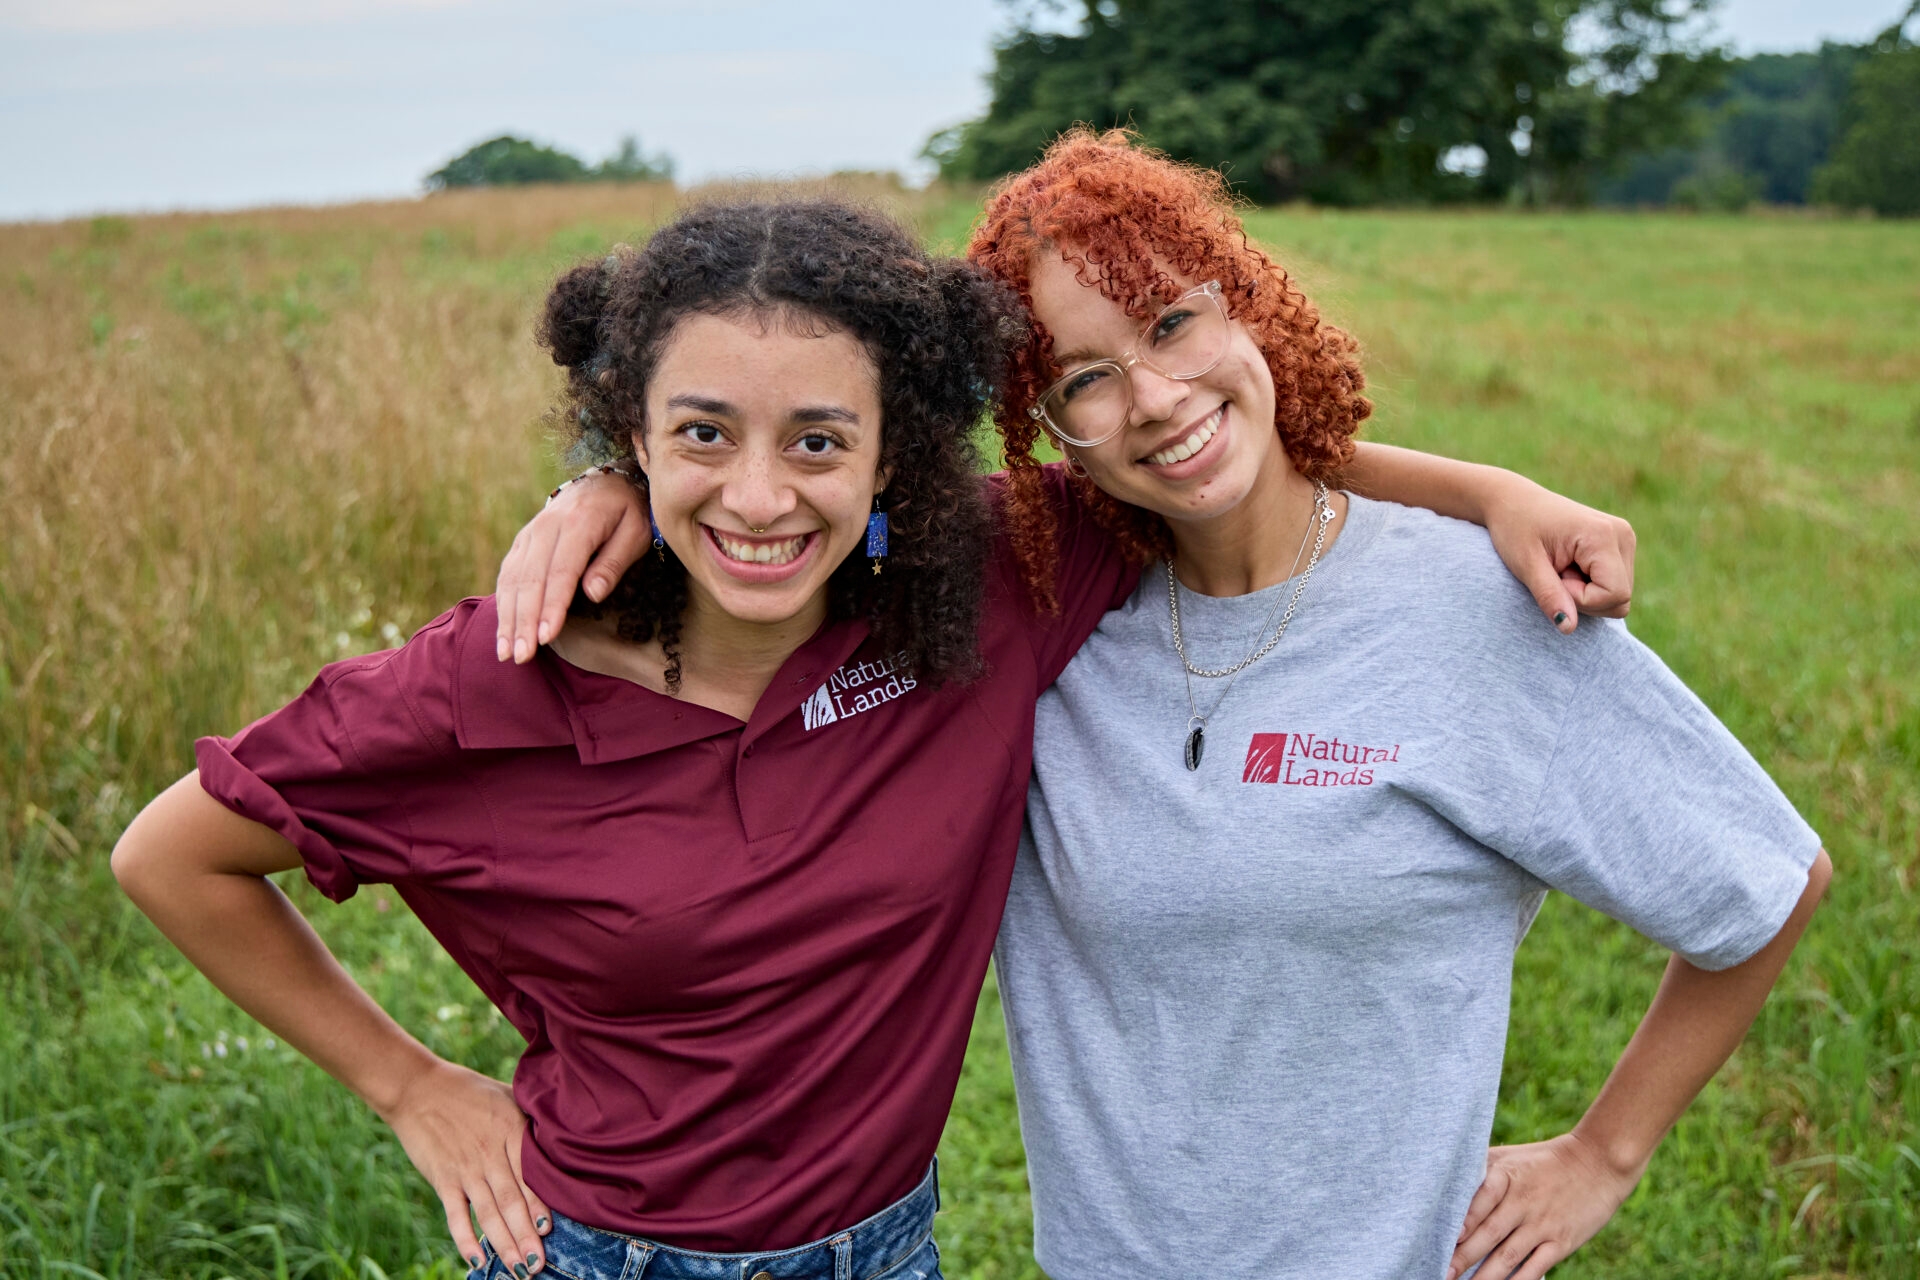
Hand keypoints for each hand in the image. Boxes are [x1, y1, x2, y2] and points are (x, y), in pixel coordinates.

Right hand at [380, 1058, 552, 1275]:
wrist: (419, 1088)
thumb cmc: (468, 1091)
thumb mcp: (507, 1095)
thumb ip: (529, 1118)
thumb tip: (561, 1131)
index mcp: (511, 1130)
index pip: (530, 1175)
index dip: (540, 1204)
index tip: (552, 1230)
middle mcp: (490, 1153)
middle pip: (512, 1201)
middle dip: (526, 1236)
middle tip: (539, 1265)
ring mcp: (465, 1168)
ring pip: (488, 1213)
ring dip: (504, 1243)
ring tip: (519, 1270)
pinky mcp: (442, 1178)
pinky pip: (456, 1214)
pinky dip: (466, 1239)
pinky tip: (478, 1259)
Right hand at [496, 471, 649, 662]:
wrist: (607, 482)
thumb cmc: (628, 512)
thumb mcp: (636, 532)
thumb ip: (614, 562)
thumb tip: (593, 594)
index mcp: (578, 523)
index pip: (561, 571)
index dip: (552, 606)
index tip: (545, 637)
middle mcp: (547, 526)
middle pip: (530, 579)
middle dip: (523, 621)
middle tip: (521, 656)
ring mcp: (530, 533)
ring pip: (512, 579)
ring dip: (507, 618)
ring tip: (506, 654)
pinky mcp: (523, 542)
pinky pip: (507, 574)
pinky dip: (503, 604)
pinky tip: (504, 633)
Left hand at [1447, 1134, 1642, 1279]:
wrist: (1598, 1162)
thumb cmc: (1544, 1160)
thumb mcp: (1511, 1156)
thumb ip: (1480, 1169)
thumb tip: (1447, 1185)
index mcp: (1507, 1176)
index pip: (1480, 1200)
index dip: (1462, 1220)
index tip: (1441, 1237)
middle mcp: (1523, 1201)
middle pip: (1488, 1234)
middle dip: (1462, 1257)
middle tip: (1441, 1272)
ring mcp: (1542, 1224)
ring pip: (1507, 1256)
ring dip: (1484, 1276)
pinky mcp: (1561, 1242)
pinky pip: (1535, 1267)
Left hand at [1483, 480, 1635, 633]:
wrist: (1511, 501)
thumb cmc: (1514, 528)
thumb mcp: (1526, 565)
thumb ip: (1549, 596)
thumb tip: (1568, 628)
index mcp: (1603, 535)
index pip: (1614, 594)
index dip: (1581, 599)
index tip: (1553, 578)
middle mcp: (1623, 535)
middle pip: (1621, 599)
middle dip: (1584, 598)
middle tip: (1555, 573)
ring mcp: (1624, 539)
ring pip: (1619, 595)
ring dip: (1586, 593)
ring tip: (1560, 568)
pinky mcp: (1618, 545)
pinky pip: (1614, 585)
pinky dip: (1590, 585)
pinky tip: (1569, 566)